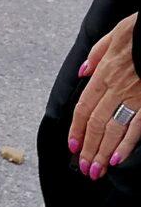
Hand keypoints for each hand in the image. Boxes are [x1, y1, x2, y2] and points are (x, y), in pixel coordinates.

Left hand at [70, 12, 140, 178]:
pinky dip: (125, 145)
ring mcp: (134, 98)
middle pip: (95, 125)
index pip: (83, 108)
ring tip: (95, 171)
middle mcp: (115, 89)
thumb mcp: (113, 35)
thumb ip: (95, 54)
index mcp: (104, 74)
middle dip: (88, 149)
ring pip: (113, 130)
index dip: (76, 129)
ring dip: (102, 153)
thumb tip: (81, 72)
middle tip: (83, 169)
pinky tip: (117, 159)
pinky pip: (136, 128)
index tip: (72, 147)